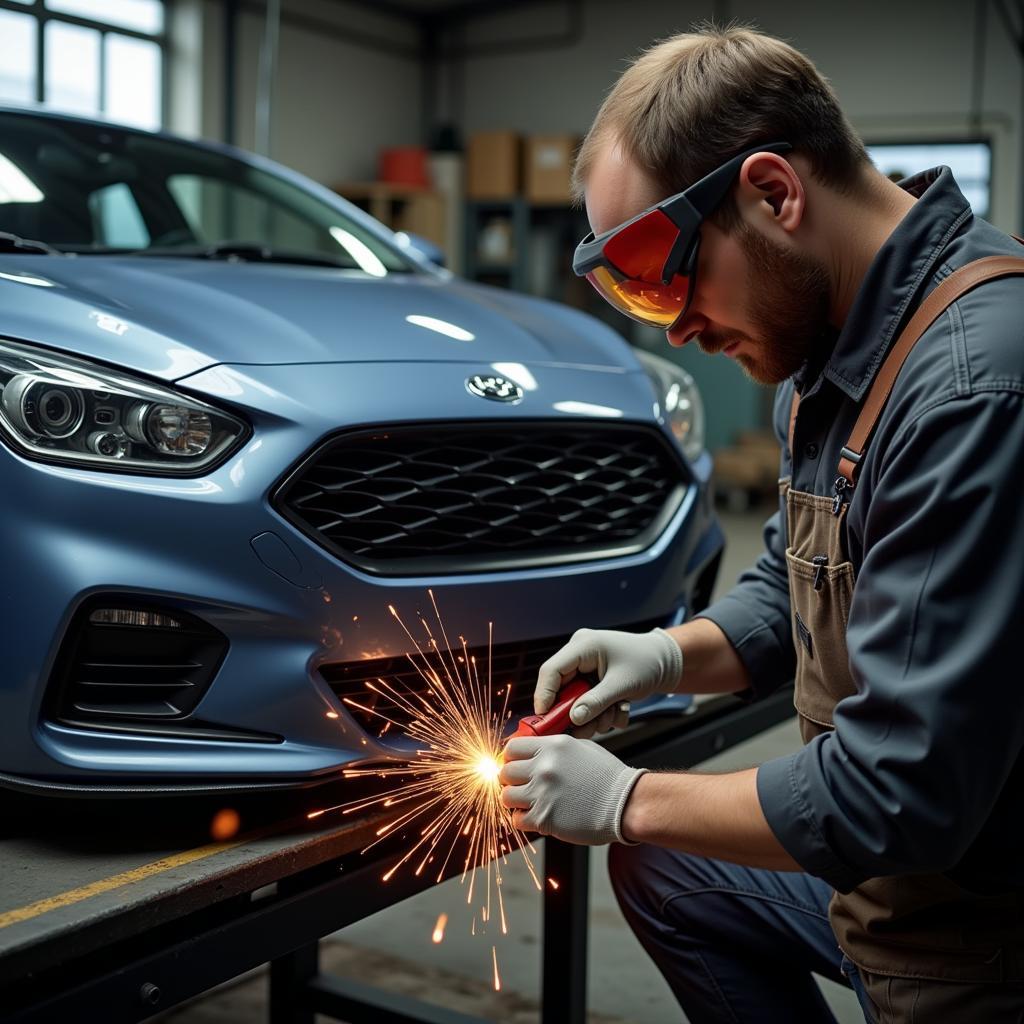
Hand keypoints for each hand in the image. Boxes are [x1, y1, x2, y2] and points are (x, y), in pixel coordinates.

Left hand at [499, 734, 646, 845]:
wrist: (625, 804)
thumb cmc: (607, 777)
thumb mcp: (581, 747)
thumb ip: (553, 748)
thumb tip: (532, 752)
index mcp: (552, 746)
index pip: (512, 747)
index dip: (511, 757)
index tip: (514, 764)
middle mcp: (544, 767)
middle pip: (505, 772)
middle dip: (511, 780)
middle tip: (522, 785)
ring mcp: (542, 793)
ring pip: (506, 796)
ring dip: (515, 801)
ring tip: (528, 802)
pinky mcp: (544, 818)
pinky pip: (516, 819)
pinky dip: (523, 820)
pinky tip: (536, 816)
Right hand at [536, 628, 682, 737]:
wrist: (667, 661)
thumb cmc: (647, 663)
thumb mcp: (622, 684)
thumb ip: (596, 702)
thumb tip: (573, 719)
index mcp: (582, 646)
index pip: (551, 671)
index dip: (544, 696)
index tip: (545, 720)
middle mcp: (579, 655)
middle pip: (561, 689)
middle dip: (576, 712)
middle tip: (587, 729)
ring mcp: (586, 667)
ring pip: (575, 699)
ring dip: (593, 714)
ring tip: (615, 714)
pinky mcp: (593, 680)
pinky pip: (587, 701)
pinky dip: (601, 711)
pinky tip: (620, 709)